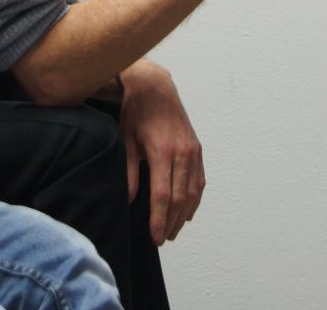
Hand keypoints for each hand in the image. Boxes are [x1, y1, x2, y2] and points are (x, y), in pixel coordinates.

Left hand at [119, 59, 204, 245]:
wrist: (155, 87)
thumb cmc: (137, 113)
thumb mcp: (127, 141)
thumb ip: (129, 173)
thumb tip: (129, 201)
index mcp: (162, 152)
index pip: (162, 195)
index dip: (159, 220)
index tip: (154, 238)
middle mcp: (182, 153)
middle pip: (179, 198)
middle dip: (170, 222)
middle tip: (161, 239)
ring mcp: (192, 150)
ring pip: (192, 193)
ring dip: (183, 215)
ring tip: (172, 230)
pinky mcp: (197, 148)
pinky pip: (199, 180)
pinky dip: (195, 199)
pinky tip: (187, 211)